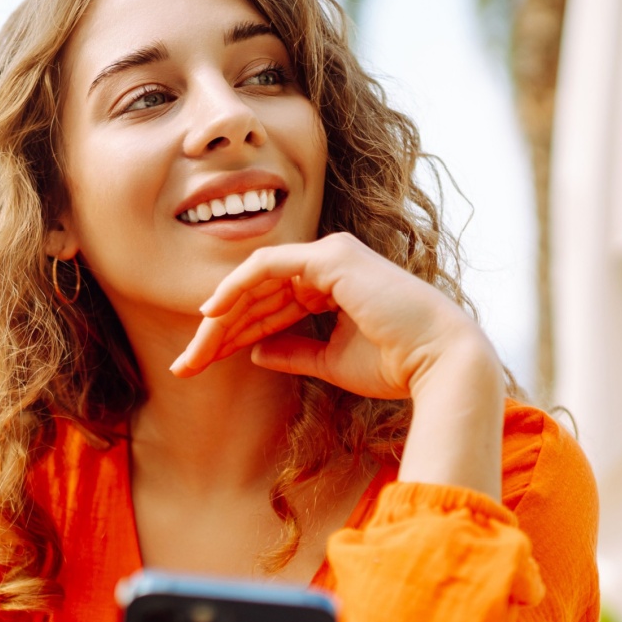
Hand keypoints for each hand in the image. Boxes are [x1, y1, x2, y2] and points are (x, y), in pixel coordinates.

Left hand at [171, 233, 505, 494]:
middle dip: (217, 332)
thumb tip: (254, 352)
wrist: (436, 362)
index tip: (203, 365)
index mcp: (331, 285)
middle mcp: (328, 264)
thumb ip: (293, 352)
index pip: (269, 307)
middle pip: (256, 296)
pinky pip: (266, 266)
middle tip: (184, 365)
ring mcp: (329, 255)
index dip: (233, 335)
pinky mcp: (329, 257)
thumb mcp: (330, 361)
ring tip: (192, 353)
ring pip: (255, 283)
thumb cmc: (395, 363)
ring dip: (219, 319)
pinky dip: (236, 288)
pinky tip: (211, 314)